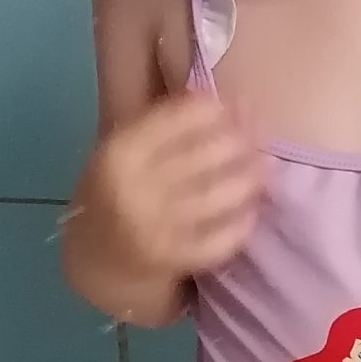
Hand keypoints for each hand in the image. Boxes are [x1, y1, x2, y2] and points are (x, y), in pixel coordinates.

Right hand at [76, 94, 263, 282]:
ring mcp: (155, 226)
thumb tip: (224, 101)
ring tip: (264, 170)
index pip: (182, 117)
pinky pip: (222, 238)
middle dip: (243, 142)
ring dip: (250, 179)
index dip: (220, 109)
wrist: (96, 260)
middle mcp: (136, 187)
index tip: (241, 106)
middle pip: (208, 153)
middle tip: (261, 138)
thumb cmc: (116, 193)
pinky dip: (242, 222)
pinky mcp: (173, 258)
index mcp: (121, 152)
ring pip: (221, 194)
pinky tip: (253, 210)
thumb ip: (163, 125)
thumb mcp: (123, 153)